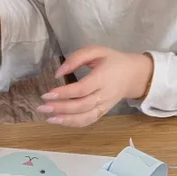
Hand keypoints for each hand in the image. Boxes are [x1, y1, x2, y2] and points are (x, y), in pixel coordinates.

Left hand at [36, 46, 153, 126]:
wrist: (134, 74)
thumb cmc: (112, 60)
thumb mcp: (96, 51)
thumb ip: (77, 58)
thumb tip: (58, 73)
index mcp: (102, 77)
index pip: (82, 89)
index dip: (64, 93)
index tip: (47, 94)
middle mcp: (104, 94)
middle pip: (82, 106)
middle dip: (60, 108)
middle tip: (42, 107)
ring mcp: (105, 106)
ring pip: (85, 117)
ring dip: (66, 120)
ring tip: (49, 118)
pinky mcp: (103, 112)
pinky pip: (89, 121)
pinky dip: (74, 123)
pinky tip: (60, 121)